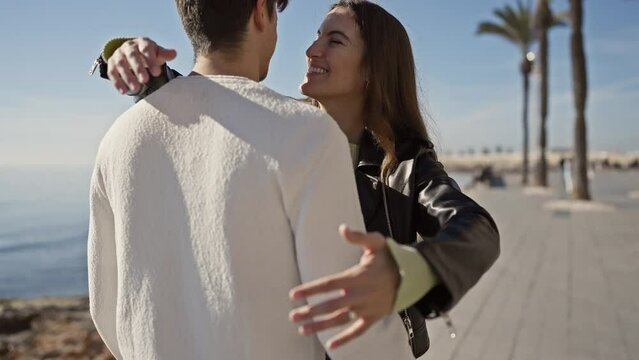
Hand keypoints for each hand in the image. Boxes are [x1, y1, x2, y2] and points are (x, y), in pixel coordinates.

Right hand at [107, 37, 176, 93]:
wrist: (133, 51)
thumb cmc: (148, 54)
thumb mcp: (157, 52)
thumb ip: (164, 54)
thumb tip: (174, 53)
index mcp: (141, 43)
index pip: (146, 49)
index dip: (151, 61)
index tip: (157, 73)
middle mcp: (128, 47)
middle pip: (132, 56)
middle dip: (138, 68)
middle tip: (145, 80)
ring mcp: (118, 54)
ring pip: (120, 64)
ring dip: (127, 76)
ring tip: (136, 88)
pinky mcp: (111, 64)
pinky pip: (112, 72)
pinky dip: (117, 82)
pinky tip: (124, 91)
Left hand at [288, 225, 399, 349]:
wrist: (412, 276)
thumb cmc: (389, 258)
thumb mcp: (376, 242)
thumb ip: (358, 237)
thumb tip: (342, 228)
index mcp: (357, 277)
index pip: (329, 284)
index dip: (311, 289)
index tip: (294, 294)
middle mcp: (360, 295)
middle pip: (331, 305)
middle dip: (311, 311)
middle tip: (293, 315)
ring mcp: (366, 308)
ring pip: (340, 319)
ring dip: (321, 325)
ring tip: (303, 329)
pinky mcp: (373, 317)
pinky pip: (358, 331)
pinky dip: (345, 339)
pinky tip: (331, 346)